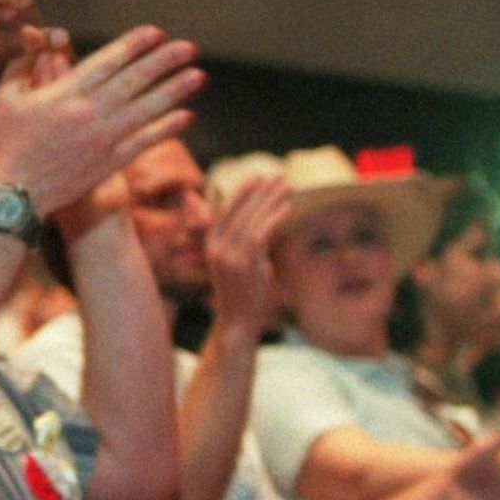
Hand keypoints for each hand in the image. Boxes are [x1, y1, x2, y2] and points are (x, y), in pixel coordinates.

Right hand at [0, 24, 202, 219]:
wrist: (13, 192)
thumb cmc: (7, 141)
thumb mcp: (6, 96)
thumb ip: (24, 63)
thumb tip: (41, 37)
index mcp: (65, 94)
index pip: (107, 62)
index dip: (134, 45)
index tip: (156, 33)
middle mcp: (88, 114)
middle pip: (134, 81)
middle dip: (164, 61)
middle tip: (189, 48)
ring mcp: (101, 139)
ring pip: (145, 109)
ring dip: (175, 91)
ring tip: (198, 76)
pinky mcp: (108, 163)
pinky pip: (144, 142)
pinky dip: (166, 128)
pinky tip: (187, 116)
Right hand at [207, 173, 289, 337]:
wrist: (237, 323)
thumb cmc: (243, 294)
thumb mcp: (241, 264)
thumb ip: (248, 244)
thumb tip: (264, 226)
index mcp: (211, 246)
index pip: (224, 211)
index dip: (241, 192)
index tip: (258, 178)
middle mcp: (217, 248)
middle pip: (239, 211)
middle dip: (259, 191)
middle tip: (277, 176)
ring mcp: (229, 257)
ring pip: (251, 220)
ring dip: (270, 200)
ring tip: (286, 186)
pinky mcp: (245, 265)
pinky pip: (260, 234)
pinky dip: (274, 218)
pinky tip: (287, 207)